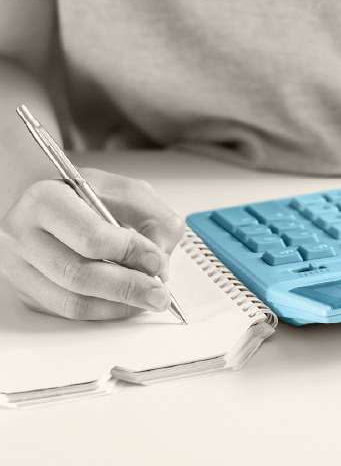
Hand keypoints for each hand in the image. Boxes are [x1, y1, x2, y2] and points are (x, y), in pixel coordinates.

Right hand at [0, 168, 185, 319]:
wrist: (50, 202)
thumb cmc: (87, 195)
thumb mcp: (128, 191)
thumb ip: (154, 219)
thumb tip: (160, 264)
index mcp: (46, 200)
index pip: (90, 236)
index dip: (130, 252)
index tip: (157, 260)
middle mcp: (22, 235)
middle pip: (79, 275)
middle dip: (129, 288)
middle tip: (159, 293)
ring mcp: (18, 267)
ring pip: (72, 301)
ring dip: (118, 306)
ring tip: (146, 300)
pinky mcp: (25, 290)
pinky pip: (67, 311)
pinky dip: (103, 311)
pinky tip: (124, 303)